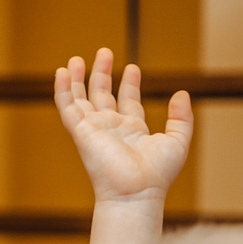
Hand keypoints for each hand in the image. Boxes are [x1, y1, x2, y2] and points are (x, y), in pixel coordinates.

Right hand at [55, 49, 192, 202]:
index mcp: (132, 131)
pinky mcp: (81, 131)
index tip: (132, 67)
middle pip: (101, 96)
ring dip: (77, 79)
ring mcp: (94, 129)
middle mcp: (110, 128)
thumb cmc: (157, 174)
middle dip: (102, 74)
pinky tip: (61, 73)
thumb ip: (181, 118)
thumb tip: (182, 93)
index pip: (127, 102)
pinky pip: (68, 107)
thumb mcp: (177, 141)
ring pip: (80, 99)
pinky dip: (62, 89)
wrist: (135, 191)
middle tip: (103, 52)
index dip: (129, 84)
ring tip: (75, 59)